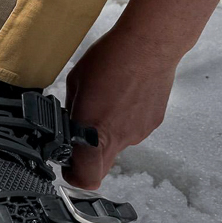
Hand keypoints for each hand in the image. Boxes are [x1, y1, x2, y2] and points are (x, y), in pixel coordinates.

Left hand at [64, 27, 179, 189]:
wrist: (150, 44)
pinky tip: (124, 95)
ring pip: (117, 144)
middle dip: (89, 153)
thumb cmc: (112, 58)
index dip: (75, 175)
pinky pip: (133, 129)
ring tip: (108, 100)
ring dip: (108, 130)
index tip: (68, 163)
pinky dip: (125, 119)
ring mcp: (138, 132)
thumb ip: (72, 110)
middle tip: (83, 127)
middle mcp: (119, 137)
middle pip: (101, 164)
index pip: (86, 177)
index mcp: (93, 131)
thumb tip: (69, 120)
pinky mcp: (153, 123)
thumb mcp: (76, 83)